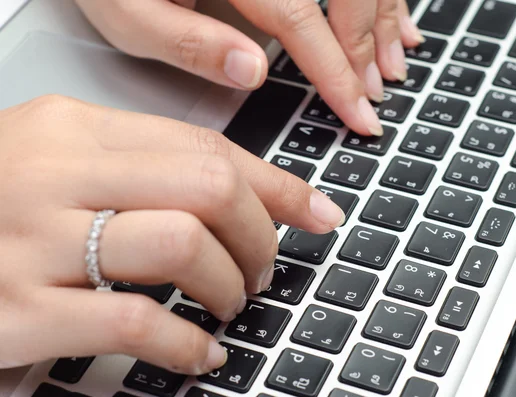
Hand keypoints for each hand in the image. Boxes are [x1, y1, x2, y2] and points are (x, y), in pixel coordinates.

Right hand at [0, 95, 343, 373]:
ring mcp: (33, 242)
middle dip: (261, 236)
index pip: (207, 146)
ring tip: (229, 303)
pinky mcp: (17, 312)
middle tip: (262, 268)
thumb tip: (249, 192)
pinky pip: (135, 324)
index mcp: (73, 130)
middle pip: (208, 188)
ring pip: (182, 246)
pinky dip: (187, 344)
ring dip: (228, 284)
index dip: (277, 185)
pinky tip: (199, 352)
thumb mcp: (64, 165)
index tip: (317, 212)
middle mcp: (55, 173)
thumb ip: (147, 169)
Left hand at [75, 0, 422, 135]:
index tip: (361, 111)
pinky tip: (384, 14)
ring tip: (395, 58)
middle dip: (367, 43)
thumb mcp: (127, 12)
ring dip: (381, 13)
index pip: (300, 18)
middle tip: (377, 93)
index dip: (336, 70)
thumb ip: (189, 42)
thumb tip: (253, 72)